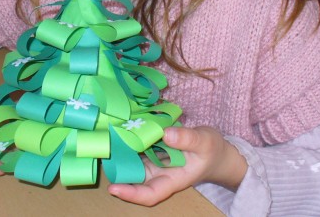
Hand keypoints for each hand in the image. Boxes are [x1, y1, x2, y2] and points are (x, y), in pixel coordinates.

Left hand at [108, 126, 246, 206]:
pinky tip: (122, 125)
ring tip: (107, 135)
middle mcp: (159, 174)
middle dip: (117, 168)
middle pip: (134, 177)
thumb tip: (166, 134)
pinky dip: (130, 139)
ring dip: (120, 151)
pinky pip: (139, 147)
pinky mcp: (153, 150)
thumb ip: (188, 139)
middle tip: (103, 150)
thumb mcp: (205, 142)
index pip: (150, 194)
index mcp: (172, 180)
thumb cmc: (212, 152)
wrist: (216, 151)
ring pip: (133, 161)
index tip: (113, 188)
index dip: (131, 194)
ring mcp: (155, 162)